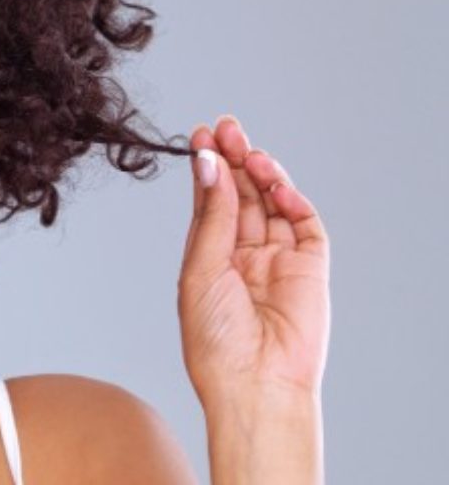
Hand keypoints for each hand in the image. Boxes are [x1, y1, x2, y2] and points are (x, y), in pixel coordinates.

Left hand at [178, 115, 330, 408]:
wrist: (254, 382)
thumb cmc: (215, 339)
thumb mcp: (200, 268)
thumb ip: (210, 216)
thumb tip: (209, 164)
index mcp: (209, 257)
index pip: (209, 202)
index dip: (207, 168)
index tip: (199, 136)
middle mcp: (242, 254)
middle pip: (240, 195)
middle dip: (233, 159)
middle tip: (224, 127)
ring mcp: (277, 259)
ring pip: (270, 203)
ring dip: (259, 173)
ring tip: (247, 149)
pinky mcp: (309, 267)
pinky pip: (303, 225)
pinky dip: (291, 200)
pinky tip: (274, 183)